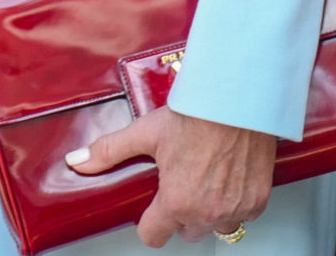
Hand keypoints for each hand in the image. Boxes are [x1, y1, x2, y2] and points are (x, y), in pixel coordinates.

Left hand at [68, 110, 274, 246]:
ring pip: (216, 226)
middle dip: (180, 214)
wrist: (238, 99)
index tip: (152, 210)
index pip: (153, 236)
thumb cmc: (196, 114)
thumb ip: (110, 151)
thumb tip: (78, 162)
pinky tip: (228, 179)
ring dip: (210, 212)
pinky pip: (243, 215)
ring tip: (205, 181)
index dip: (149, 223)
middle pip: (186, 232)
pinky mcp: (257, 201)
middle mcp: (206, 212)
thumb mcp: (145, 132)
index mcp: (176, 202)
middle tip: (181, 184)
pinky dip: (236, 202)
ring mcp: (234, 209)